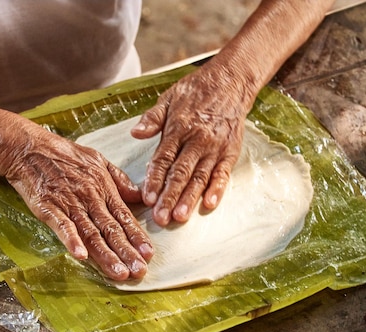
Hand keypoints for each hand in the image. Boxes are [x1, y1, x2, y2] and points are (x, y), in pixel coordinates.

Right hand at [3, 131, 153, 280]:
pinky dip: (71, 241)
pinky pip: (62, 226)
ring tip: (119, 272)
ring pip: (91, 233)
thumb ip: (119, 180)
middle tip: (140, 271)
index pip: (124, 216)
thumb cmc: (64, 154)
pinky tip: (81, 256)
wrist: (29, 147)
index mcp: (103, 188)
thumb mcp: (98, 160)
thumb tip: (139, 196)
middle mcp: (89, 198)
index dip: (136, 236)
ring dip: (105, 254)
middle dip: (126, 252)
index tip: (148, 254)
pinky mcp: (48, 208)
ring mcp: (69, 204)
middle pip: (111, 230)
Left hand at [131, 62, 250, 225]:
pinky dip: (218, 189)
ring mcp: (215, 147)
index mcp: (178, 128)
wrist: (230, 81)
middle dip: (169, 197)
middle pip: (180, 173)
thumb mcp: (168, 99)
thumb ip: (152, 119)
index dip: (154, 180)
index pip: (163, 159)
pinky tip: (210, 204)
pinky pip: (223, 173)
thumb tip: (135, 133)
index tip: (146, 199)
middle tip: (161, 218)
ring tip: (180, 217)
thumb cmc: (195, 91)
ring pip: (200, 177)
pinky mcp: (230, 151)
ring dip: (190, 198)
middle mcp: (196, 140)